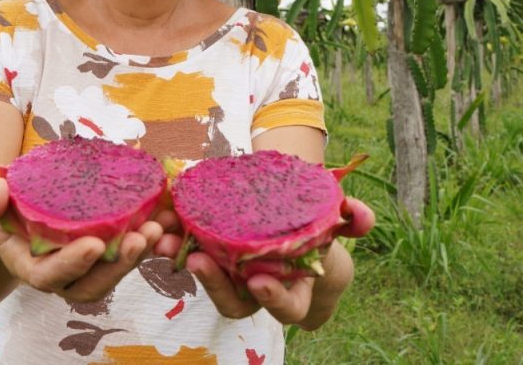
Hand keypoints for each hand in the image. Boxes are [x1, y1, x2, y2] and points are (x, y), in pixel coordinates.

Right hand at [0, 176, 163, 303]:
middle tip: (141, 237)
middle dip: (119, 264)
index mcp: (29, 266)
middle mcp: (60, 276)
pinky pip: (128, 255)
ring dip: (139, 255)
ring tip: (159, 226)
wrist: (16, 214)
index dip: (73, 263)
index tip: (95, 245)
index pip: (50, 275)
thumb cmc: (2, 206)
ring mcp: (85, 269)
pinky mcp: (105, 255)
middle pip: (92, 284)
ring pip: (115, 274)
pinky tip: (165, 216)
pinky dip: (148, 240)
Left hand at [154, 197, 374, 325]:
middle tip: (197, 261)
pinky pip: (186, 253)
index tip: (258, 280)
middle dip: (214, 283)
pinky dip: (172, 239)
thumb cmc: (318, 228)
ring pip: (204, 279)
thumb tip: (363, 217)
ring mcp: (230, 274)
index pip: (284, 306)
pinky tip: (159, 221)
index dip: (273, 296)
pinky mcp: (207, 252)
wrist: (293, 222)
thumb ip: (352, 219)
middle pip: (233, 301)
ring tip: (166, 240)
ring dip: (182, 260)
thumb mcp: (336, 221)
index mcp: (293, 289)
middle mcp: (256, 290)